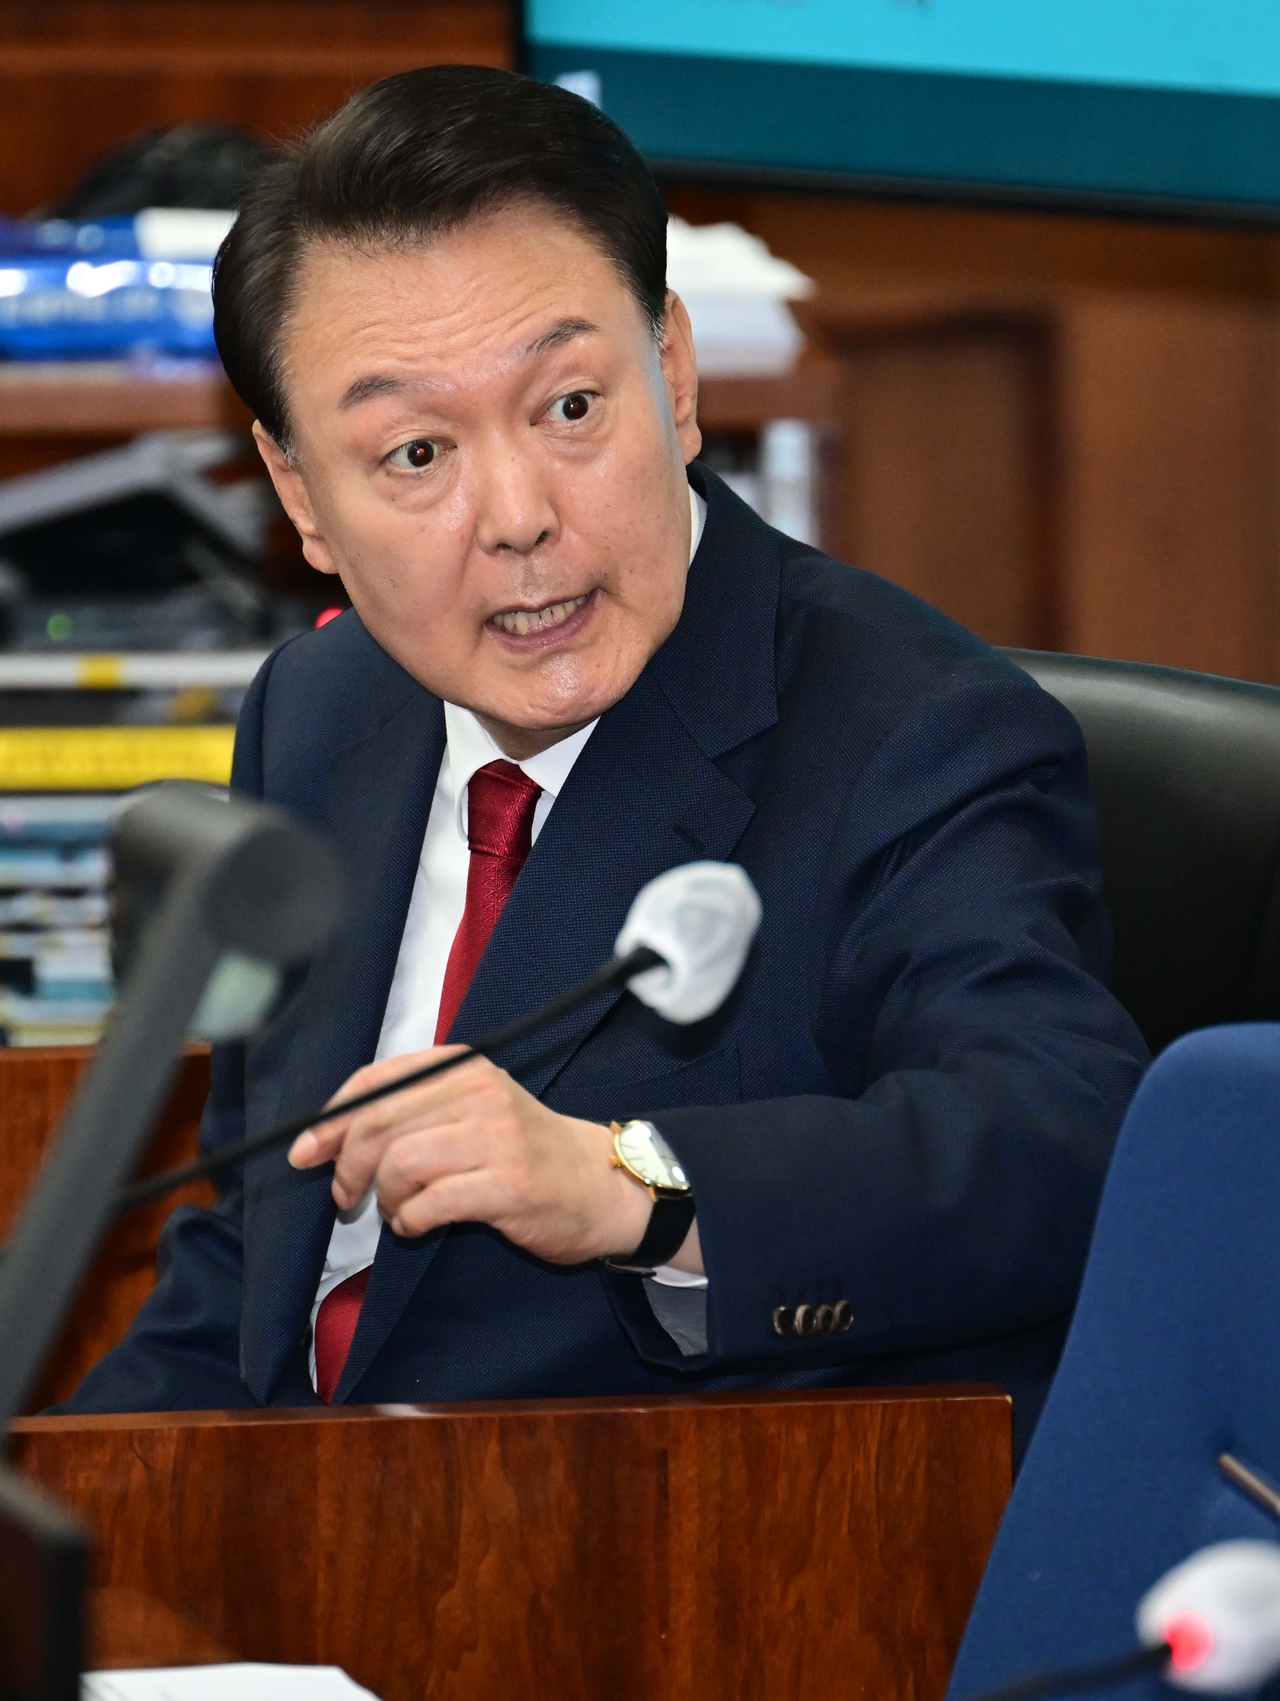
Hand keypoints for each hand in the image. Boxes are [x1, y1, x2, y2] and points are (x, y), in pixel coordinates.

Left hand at [287, 1047, 683, 1266]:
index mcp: (462, 1067)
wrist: (601, 1184)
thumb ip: (410, 1111)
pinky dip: (409, 1222)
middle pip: (378, 1124)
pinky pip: (427, 1205)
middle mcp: (477, 1093)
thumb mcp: (471, 1108)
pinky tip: (419, 1224)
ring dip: (383, 1198)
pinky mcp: (507, 1186)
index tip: (305, 1150)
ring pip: (398, 1164)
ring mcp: (496, 1138)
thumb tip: (326, 1135)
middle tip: (345, 1198)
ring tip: (396, 1210)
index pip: (376, 1082)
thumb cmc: (524, 1150)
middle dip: (346, 1167)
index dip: (330, 1118)